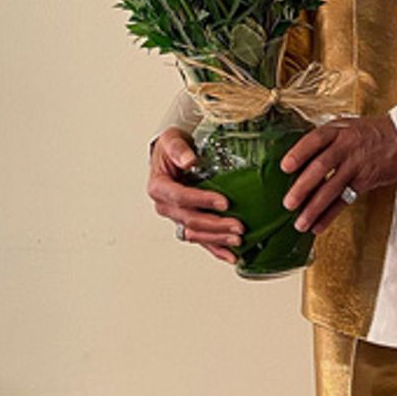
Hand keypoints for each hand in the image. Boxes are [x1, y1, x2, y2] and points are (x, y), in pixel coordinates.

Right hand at [147, 127, 244, 264]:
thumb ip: (179, 150)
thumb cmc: (171, 148)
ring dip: (217, 239)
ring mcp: (176, 218)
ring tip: (237, 240)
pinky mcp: (187, 224)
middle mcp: (165, 206)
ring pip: (196, 234)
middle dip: (215, 225)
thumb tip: (189, 160)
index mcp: (158, 187)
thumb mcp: (172, 140)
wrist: (171, 156)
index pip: (180, 197)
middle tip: (238, 225)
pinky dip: (216, 249)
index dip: (202, 201)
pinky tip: (231, 255)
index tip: (224, 202)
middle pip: (190, 220)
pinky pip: (201, 240)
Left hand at [278, 114, 396, 234]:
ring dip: (315, 208)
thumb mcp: (346, 127)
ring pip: (332, 188)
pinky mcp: (366, 181)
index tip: (285, 166)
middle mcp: (347, 147)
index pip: (314, 140)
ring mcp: (357, 165)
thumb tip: (298, 161)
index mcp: (338, 131)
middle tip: (288, 203)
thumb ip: (325, 140)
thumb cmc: (371, 133)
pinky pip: (345, 200)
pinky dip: (330, 215)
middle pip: (321, 167)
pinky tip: (318, 225)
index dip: (299, 153)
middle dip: (303, 187)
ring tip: (300, 223)